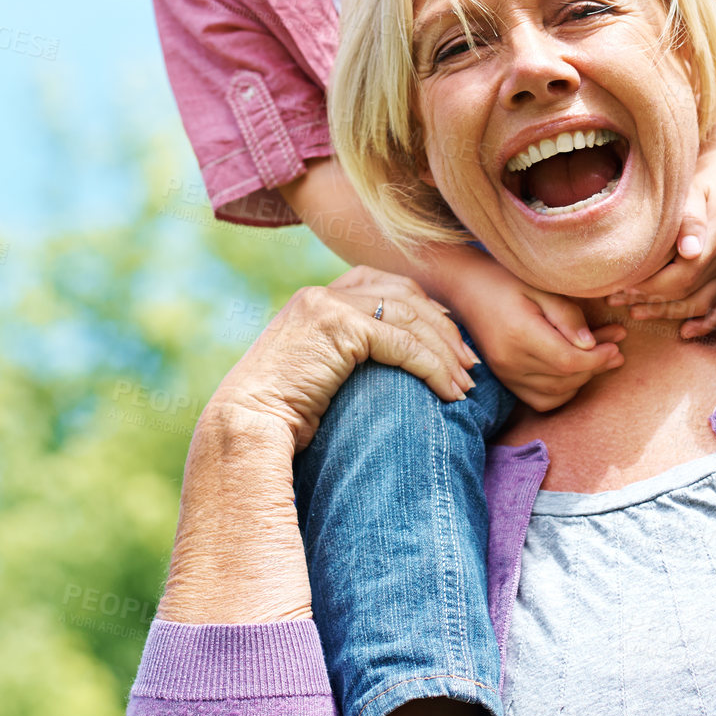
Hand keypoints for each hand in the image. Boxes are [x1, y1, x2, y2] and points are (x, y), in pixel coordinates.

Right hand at [208, 267, 478, 452]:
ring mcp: (328, 304)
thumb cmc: (280, 418)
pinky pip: (403, 343)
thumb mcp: (318, 375)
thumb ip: (347, 358)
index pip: (387, 287)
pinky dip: (434, 367)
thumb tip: (393, 372)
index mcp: (317, 300)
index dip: (427, 310)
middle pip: (405, 295)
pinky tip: (450, 391)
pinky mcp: (337, 325)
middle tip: (470, 365)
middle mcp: (322, 294)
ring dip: (445, 351)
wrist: (244, 428)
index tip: (452, 342)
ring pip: (410, 317)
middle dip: (444, 330)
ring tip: (466, 384)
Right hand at [447, 250, 625, 411]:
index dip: (597, 359)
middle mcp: (510, 361)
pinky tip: (576, 373)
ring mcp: (506, 374)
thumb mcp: (541, 287)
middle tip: (617, 347)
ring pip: (556, 394)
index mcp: (520, 334)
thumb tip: (590, 345)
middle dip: (597, 366)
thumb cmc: (506, 280)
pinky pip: (541, 400)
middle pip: (565, 379)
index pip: (568, 361)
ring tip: (603, 358)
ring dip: (583, 379)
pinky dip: (563, 392)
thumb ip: (567, 316)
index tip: (616, 344)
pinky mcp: (505, 380)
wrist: (467, 289)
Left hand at [606, 137, 715, 337]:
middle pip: (687, 293)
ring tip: (635, 313)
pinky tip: (686, 332)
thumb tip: (690, 252)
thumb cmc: (703, 176)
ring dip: (668, 313)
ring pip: (701, 303)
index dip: (650, 287)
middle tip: (616, 300)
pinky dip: (707, 322)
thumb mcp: (694, 188)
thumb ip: (690, 218)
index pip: (681, 277)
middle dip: (649, 300)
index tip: (622, 286)